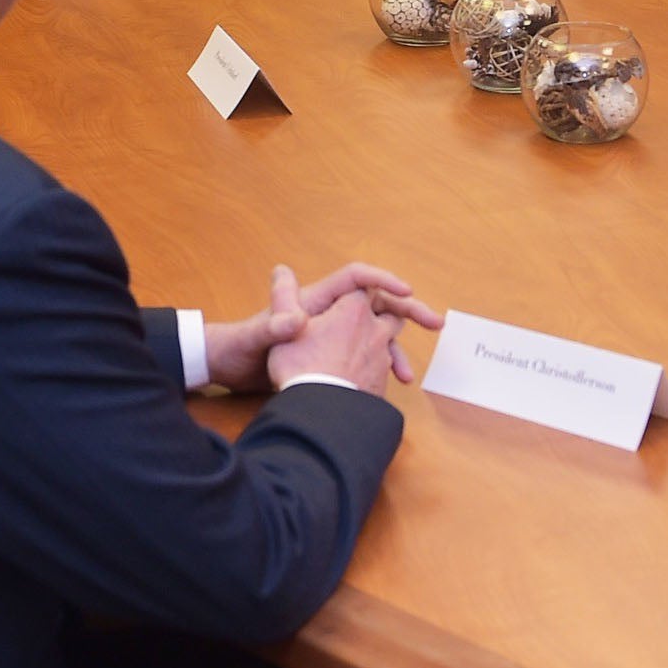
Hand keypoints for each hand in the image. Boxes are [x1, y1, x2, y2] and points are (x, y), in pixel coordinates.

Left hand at [208, 262, 443, 393]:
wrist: (231, 368)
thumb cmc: (241, 347)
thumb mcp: (257, 337)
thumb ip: (274, 326)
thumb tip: (292, 320)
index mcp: (316, 299)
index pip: (357, 278)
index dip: (383, 279)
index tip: (406, 289)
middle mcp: (330, 313)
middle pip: (378, 302)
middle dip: (409, 310)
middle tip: (436, 322)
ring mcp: (334, 334)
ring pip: (377, 332)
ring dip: (397, 349)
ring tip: (407, 375)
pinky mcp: (333, 355)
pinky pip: (368, 356)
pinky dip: (381, 368)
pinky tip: (386, 389)